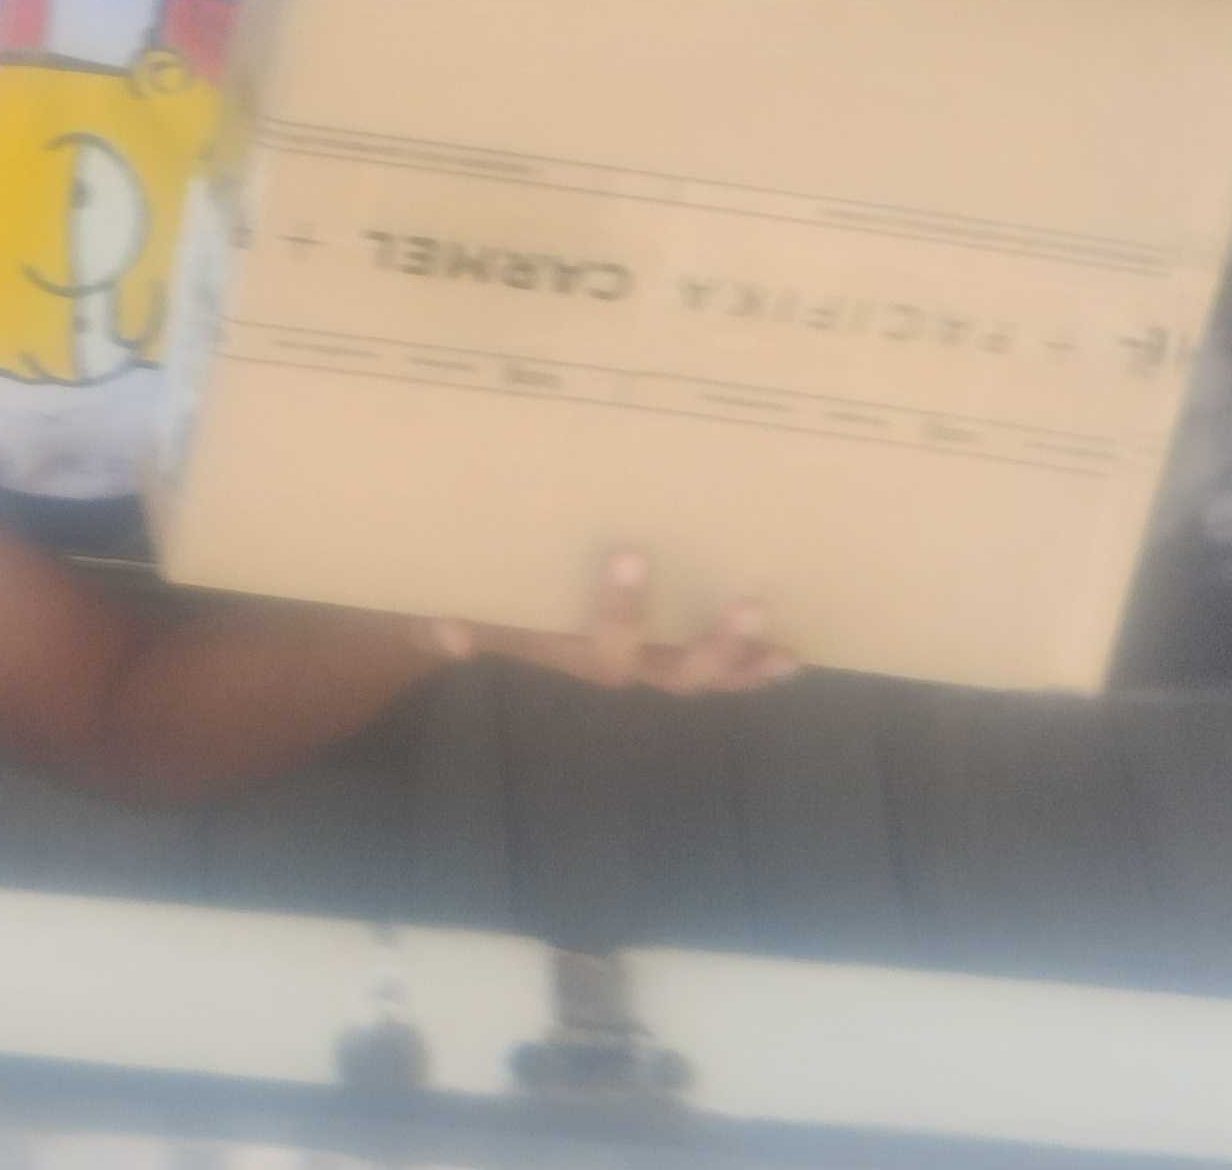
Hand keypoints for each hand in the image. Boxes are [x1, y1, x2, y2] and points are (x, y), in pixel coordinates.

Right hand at [425, 549, 801, 692]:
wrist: (468, 631)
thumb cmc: (464, 607)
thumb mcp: (439, 614)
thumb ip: (440, 624)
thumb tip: (449, 636)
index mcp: (569, 654)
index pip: (604, 647)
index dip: (622, 612)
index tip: (635, 554)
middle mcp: (615, 666)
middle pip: (673, 673)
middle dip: (713, 646)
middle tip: (749, 604)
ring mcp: (644, 666)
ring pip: (701, 677)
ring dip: (743, 661)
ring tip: (785, 648)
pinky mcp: (662, 653)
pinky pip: (715, 672)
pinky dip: (750, 668)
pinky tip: (792, 657)